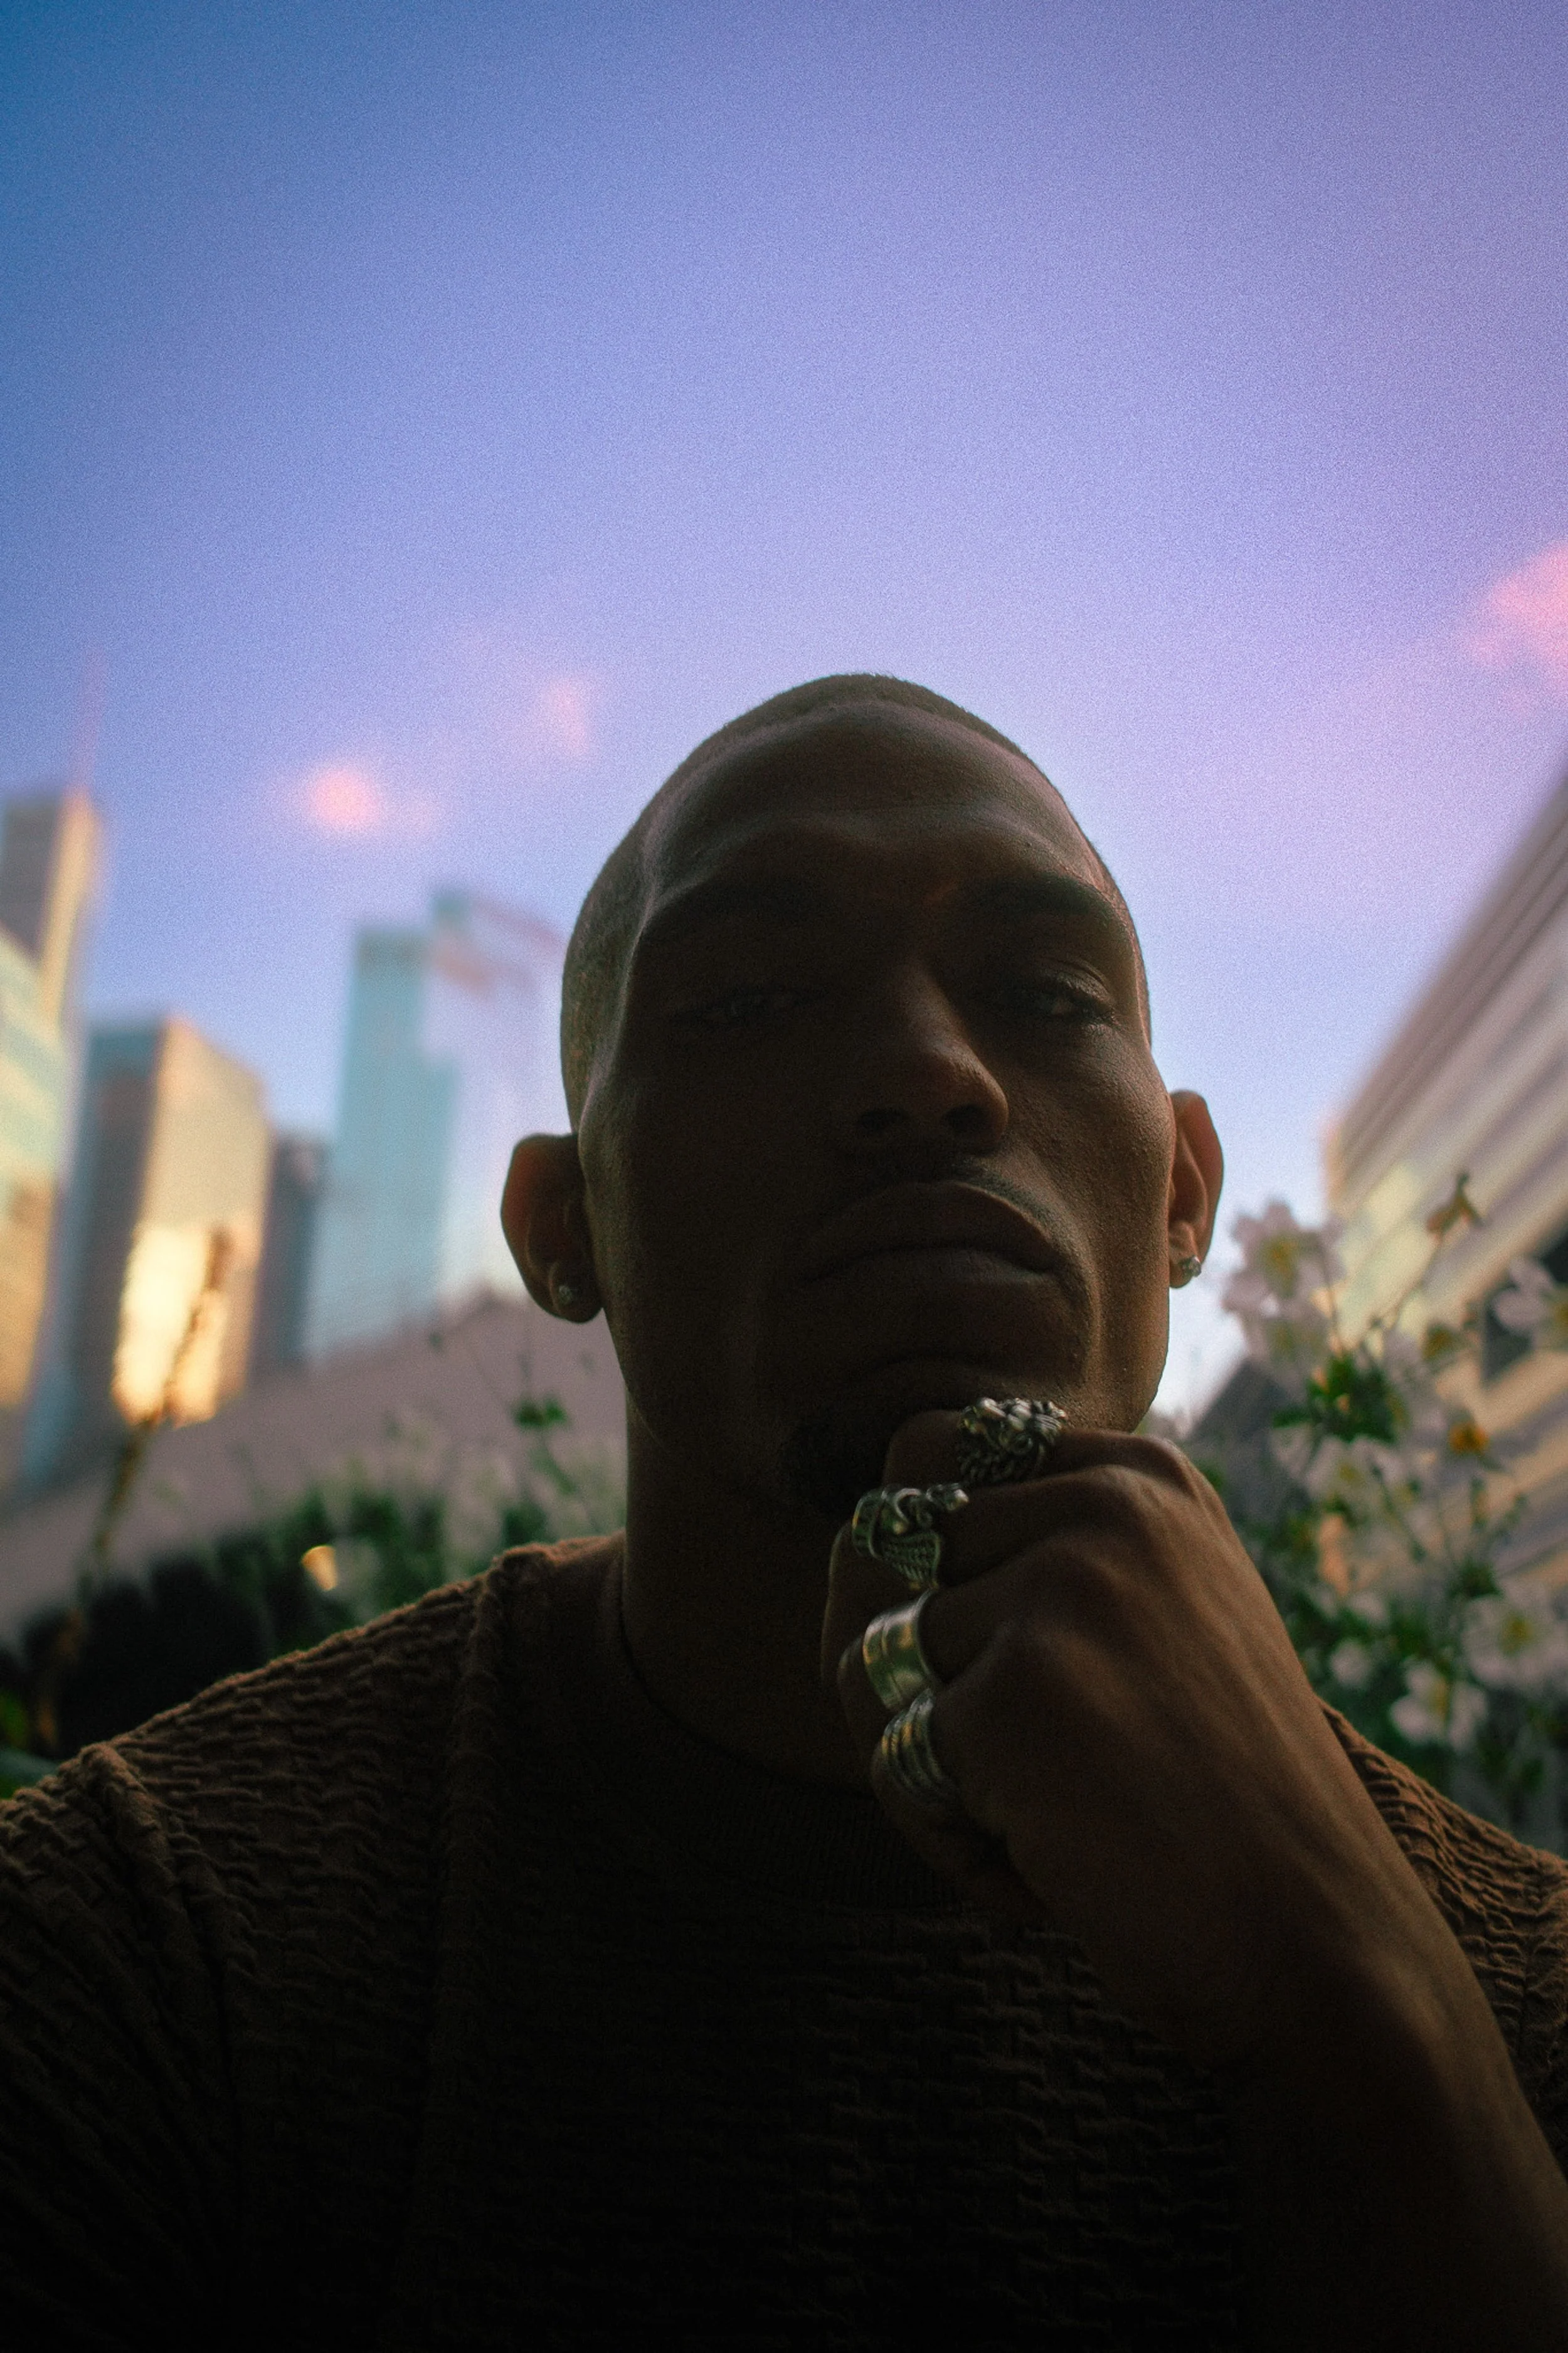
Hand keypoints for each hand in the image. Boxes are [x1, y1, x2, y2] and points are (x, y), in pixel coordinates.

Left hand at [823, 1411, 1460, 2074]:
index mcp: (1144, 1477)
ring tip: (1050, 1823)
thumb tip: (852, 1547)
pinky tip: (1045, 1874)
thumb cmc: (1218, 1800)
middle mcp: (1105, 1508)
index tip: (968, 1647)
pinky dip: (945, 1837)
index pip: (929, 1450)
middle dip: (904, 1668)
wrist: (1317, 1940)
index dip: (912, 1557)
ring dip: (928, 1764)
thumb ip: (1043, 1553)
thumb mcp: (1163, 1620)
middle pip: (882, 1551)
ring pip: (874, 1659)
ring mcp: (1061, 1594)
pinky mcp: (1015, 1694)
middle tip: (1000, 1764)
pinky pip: (891, 1756)